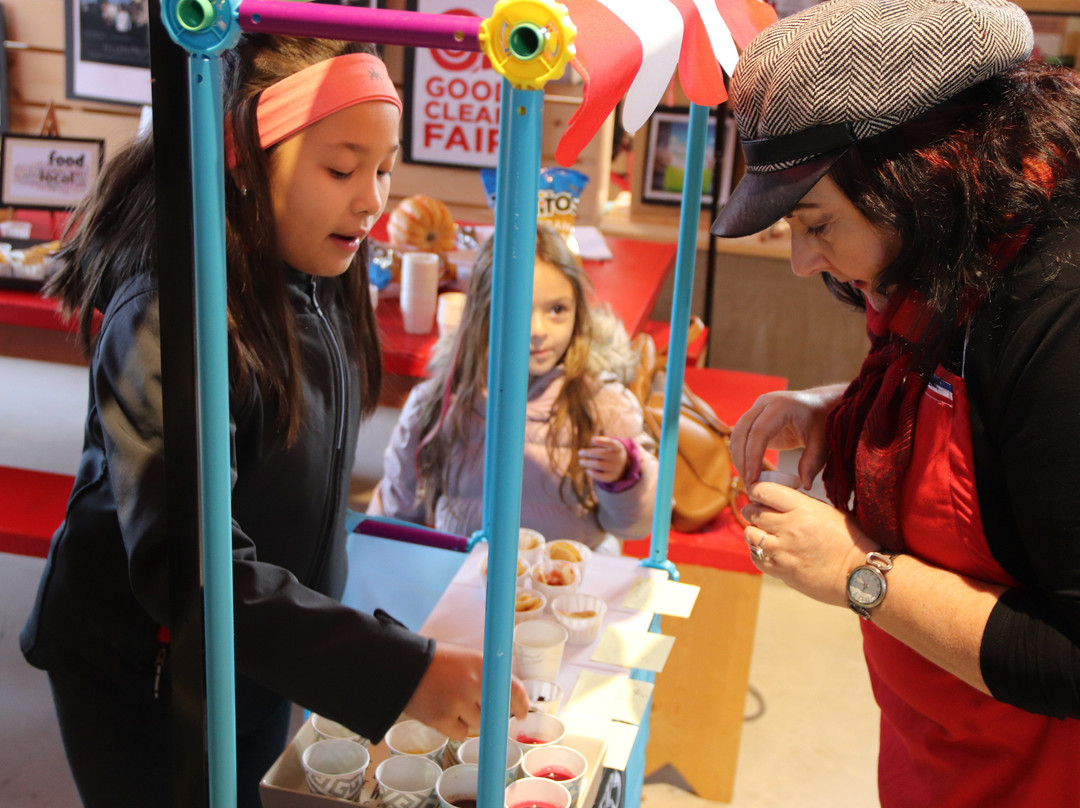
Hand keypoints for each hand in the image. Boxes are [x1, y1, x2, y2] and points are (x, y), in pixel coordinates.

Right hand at [403, 643, 529, 739]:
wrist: (404, 666)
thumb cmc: (438, 663)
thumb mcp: (468, 659)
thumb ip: (487, 677)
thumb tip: (508, 698)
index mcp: (482, 665)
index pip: (513, 689)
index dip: (521, 705)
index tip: (521, 714)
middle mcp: (472, 683)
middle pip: (494, 712)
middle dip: (488, 712)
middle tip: (474, 704)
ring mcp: (457, 702)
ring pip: (477, 725)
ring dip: (469, 719)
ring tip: (452, 702)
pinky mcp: (442, 719)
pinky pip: (459, 733)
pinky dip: (453, 727)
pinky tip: (443, 711)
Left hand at [578, 436, 628, 483]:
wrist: (622, 466)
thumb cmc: (611, 452)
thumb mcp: (610, 445)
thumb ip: (602, 442)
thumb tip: (593, 440)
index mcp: (618, 448)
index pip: (611, 443)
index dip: (602, 441)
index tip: (592, 440)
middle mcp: (618, 458)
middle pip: (601, 454)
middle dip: (588, 453)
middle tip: (580, 453)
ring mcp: (616, 468)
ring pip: (599, 465)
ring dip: (588, 463)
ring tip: (581, 462)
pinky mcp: (612, 477)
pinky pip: (601, 476)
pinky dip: (593, 473)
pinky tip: (587, 470)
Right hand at [730, 384, 846, 486]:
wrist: (822, 403)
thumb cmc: (824, 419)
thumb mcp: (822, 440)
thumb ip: (813, 462)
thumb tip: (804, 485)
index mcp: (781, 406)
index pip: (759, 432)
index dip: (752, 457)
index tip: (753, 480)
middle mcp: (764, 404)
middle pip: (741, 433)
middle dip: (742, 462)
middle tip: (750, 486)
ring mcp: (756, 410)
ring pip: (736, 436)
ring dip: (739, 460)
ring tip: (750, 482)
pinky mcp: (754, 420)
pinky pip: (741, 438)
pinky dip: (742, 456)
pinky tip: (751, 473)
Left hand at [741, 482, 875, 605]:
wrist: (860, 575)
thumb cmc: (850, 541)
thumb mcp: (828, 512)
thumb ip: (802, 505)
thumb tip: (780, 502)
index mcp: (802, 508)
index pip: (764, 491)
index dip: (757, 490)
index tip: (757, 493)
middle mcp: (788, 527)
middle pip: (752, 512)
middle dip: (752, 510)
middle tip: (757, 513)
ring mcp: (782, 551)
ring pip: (750, 534)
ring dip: (754, 532)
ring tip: (764, 533)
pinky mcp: (780, 570)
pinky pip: (756, 557)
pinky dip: (758, 552)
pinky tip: (769, 551)